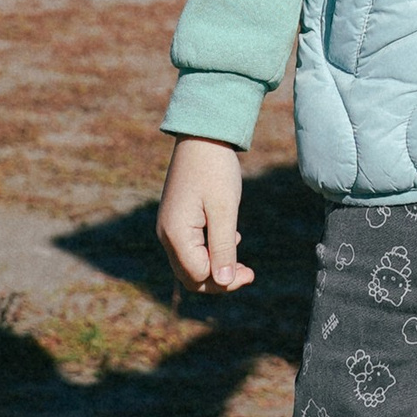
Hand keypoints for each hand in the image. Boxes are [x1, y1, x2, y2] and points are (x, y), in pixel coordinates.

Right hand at [158, 135, 253, 292]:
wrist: (202, 134)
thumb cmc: (215, 169)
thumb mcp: (225, 210)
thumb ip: (224, 247)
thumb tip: (225, 282)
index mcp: (175, 234)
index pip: (198, 276)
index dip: (224, 281)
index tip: (250, 273)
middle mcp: (166, 234)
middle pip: (190, 276)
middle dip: (219, 280)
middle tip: (248, 273)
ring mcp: (169, 226)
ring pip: (190, 264)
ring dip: (216, 267)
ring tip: (243, 263)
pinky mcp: (176, 218)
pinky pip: (190, 248)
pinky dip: (210, 252)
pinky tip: (232, 239)